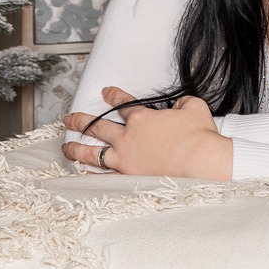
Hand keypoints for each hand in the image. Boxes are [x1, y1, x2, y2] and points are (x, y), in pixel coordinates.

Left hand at [62, 87, 231, 179]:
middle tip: (70, 119)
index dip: (113, 95)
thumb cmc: (199, 136)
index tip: (106, 92)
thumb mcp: (194, 108)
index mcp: (142, 118)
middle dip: (80, 121)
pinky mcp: (129, 176)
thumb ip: (182, 103)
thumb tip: (179, 104)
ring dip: (76, 149)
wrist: (202, 161)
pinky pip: (104, 176)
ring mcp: (126, 158)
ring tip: (66, 147)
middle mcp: (128, 137)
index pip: (123, 103)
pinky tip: (82, 173)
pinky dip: (91, 174)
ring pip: (92, 153)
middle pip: (97, 126)